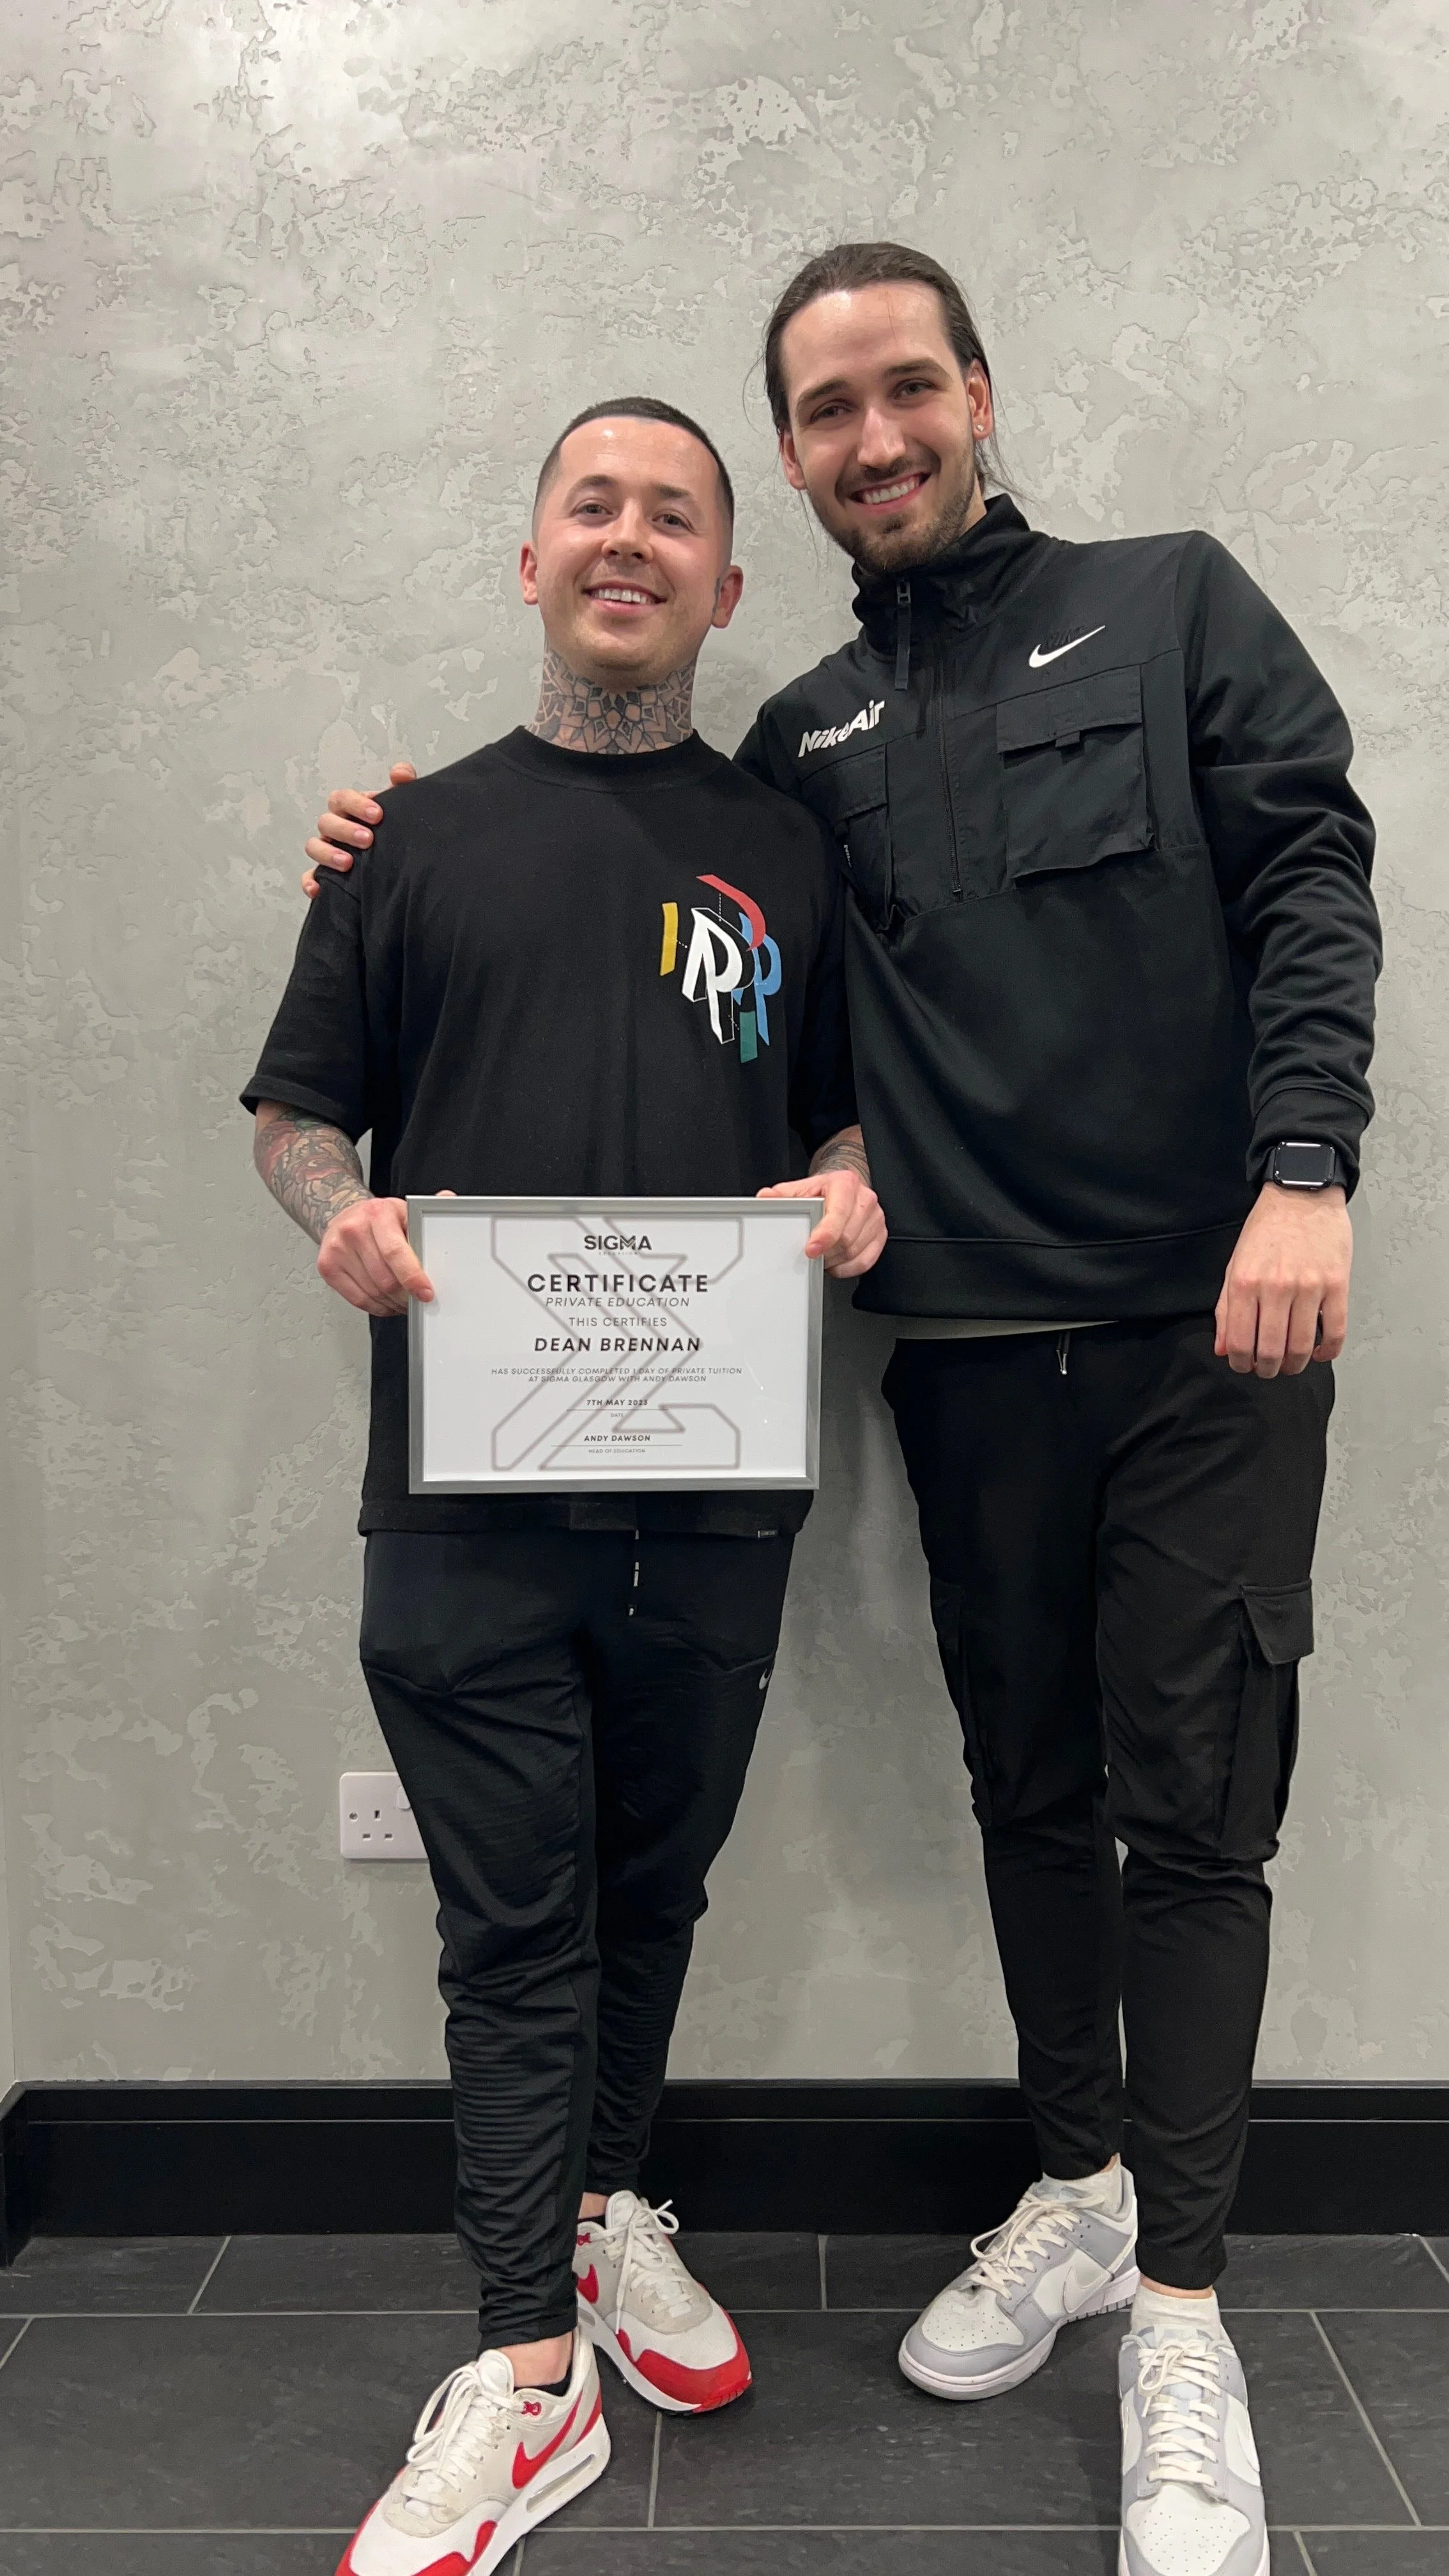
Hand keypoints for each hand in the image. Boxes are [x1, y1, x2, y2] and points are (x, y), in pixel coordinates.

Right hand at [302, 762, 416, 898]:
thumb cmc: (392, 826)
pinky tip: (319, 889)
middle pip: (327, 821)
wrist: (401, 857)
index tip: (378, 815)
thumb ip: (403, 783)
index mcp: (349, 808)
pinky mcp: (324, 874)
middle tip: (368, 839)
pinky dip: (310, 881)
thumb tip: (400, 772)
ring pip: (314, 846)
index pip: (343, 798)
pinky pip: (309, 876)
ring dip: (328, 853)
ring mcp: (327, 849)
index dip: (356, 804)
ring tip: (348, 863)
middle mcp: (334, 827)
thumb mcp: (400, 804)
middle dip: (346, 830)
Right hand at [317, 1195, 434, 1315]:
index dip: (413, 1277)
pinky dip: (377, 1306)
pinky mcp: (327, 1266)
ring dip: (393, 1303)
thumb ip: (425, 1213)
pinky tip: (387, 1302)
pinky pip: (358, 1299)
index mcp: (377, 1213)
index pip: (395, 1252)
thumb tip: (448, 1201)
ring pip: (373, 1292)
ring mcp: (336, 1248)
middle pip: (385, 1278)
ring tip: (404, 1300)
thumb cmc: (378, 1217)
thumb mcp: (403, 1210)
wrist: (344, 1215)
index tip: (426, 1293)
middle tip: (418, 1299)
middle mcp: (353, 1229)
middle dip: (406, 1295)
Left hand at [757, 1170, 886, 1277]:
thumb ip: (781, 1196)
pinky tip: (834, 1263)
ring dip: (834, 1260)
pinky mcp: (880, 1234)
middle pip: (846, 1238)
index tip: (810, 1250)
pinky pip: (865, 1261)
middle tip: (810, 1253)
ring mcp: (875, 1217)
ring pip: (855, 1251)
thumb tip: (765, 1198)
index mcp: (845, 1183)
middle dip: (825, 1252)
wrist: (842, 1188)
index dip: (824, 1236)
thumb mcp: (798, 1189)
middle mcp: (865, 1199)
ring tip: (821, 1255)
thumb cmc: (821, 1191)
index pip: (837, 1214)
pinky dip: (847, 1268)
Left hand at [1215, 1182, 1351, 1376]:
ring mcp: (1309, 1287)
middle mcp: (1275, 1288)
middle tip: (1268, 1369)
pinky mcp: (1337, 1285)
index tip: (1244, 1366)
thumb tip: (1223, 1349)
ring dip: (1296, 1365)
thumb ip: (1225, 1309)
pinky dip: (1328, 1351)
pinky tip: (1320, 1353)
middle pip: (1271, 1351)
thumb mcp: (1235, 1265)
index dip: (1241, 1363)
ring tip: (1292, 1364)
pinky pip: (1335, 1331)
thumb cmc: (1266, 1230)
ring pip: (1303, 1346)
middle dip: (1267, 1370)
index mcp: (1244, 1283)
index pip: (1239, 1342)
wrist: (1301, 1195)